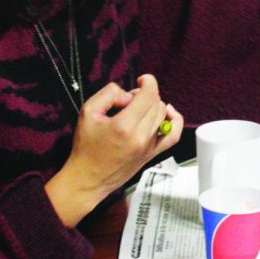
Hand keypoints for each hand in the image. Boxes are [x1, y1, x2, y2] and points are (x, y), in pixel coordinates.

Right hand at [46, 74, 182, 225]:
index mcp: (124, 126)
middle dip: (145, 95)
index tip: (142, 79)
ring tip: (138, 108)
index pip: (148, 95)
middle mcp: (141, 137)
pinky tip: (167, 112)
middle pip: (156, 103)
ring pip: (163, 115)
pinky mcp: (153, 154)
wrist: (88, 179)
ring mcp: (149, 147)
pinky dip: (174, 121)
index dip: (148, 82)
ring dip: (153, 105)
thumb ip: (109, 95)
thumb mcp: (88, 113)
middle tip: (129, 99)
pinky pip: (173, 136)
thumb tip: (128, 94)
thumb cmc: (85, 147)